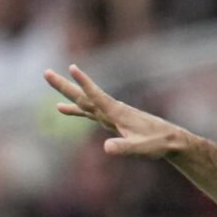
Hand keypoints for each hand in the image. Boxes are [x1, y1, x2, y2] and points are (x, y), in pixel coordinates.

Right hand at [44, 65, 184, 158]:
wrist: (171, 140)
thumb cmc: (157, 143)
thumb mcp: (140, 149)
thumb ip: (123, 148)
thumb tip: (106, 148)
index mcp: (117, 113)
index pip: (97, 95)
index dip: (85, 83)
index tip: (72, 67)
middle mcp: (112, 109)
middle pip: (84, 96)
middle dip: (64, 85)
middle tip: (46, 72)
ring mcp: (111, 114)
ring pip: (84, 101)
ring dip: (67, 92)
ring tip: (50, 80)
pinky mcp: (112, 120)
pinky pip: (89, 112)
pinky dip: (75, 110)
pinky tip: (61, 109)